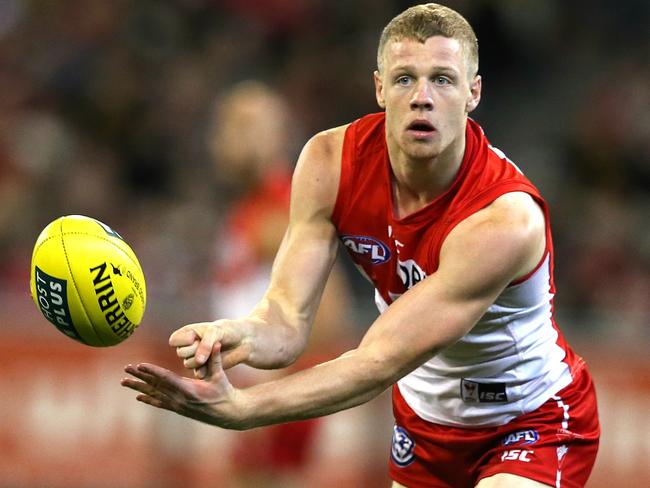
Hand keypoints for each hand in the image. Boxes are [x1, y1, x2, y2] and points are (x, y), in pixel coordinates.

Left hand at [121, 343, 245, 428]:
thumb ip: (215, 359)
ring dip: (138, 387)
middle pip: (156, 386)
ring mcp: (178, 406)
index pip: (167, 379)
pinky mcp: (178, 409)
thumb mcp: (220, 375)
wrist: (227, 413)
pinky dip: (148, 398)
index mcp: (190, 390)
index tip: (140, 365)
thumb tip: (216, 342)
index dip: (152, 371)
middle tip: (126, 369)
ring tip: (123, 382)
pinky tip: (138, 396)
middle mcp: (180, 400)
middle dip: (140, 377)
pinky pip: (160, 403)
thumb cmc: (225, 392)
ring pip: (154, 395)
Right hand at [170, 319, 251, 378]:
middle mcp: (189, 346)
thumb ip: (205, 344)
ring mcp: (196, 358)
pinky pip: (198, 373)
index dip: (185, 340)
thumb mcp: (216, 331)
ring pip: (188, 364)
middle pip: (181, 353)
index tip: (197, 336)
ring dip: (201, 359)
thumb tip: (198, 361)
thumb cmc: (229, 331)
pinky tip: (215, 362)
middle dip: (195, 349)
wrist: (244, 341)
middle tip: (209, 343)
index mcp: (188, 333)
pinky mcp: (204, 369)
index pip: (174, 340)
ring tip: (214, 351)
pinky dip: (206, 368)